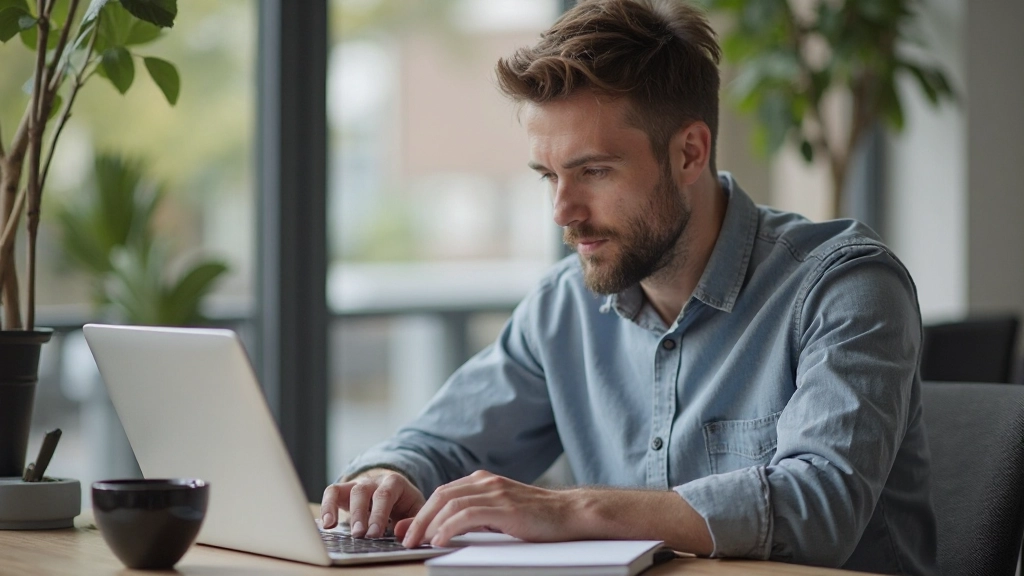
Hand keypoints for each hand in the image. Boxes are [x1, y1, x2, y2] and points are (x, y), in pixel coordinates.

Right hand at [321, 469, 425, 538]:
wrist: (397, 491)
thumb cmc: (406, 504)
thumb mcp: (416, 510)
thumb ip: (413, 520)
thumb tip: (399, 531)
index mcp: (394, 482)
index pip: (385, 495)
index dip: (379, 514)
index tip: (375, 534)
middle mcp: (374, 480)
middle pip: (363, 491)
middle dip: (359, 514)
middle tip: (359, 534)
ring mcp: (358, 484)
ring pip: (345, 490)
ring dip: (338, 508)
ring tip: (332, 526)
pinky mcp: (345, 491)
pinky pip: (332, 492)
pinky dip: (327, 505)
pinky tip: (326, 524)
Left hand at [399, 470, 579, 547]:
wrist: (569, 514)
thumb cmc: (536, 518)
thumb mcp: (496, 517)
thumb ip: (468, 519)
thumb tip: (435, 530)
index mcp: (483, 481)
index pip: (442, 493)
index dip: (420, 512)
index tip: (405, 532)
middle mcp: (486, 482)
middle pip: (440, 496)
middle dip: (419, 519)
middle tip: (405, 540)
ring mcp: (495, 492)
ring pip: (450, 504)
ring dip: (429, 525)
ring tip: (418, 543)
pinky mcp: (504, 507)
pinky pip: (467, 515)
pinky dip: (448, 528)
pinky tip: (440, 540)